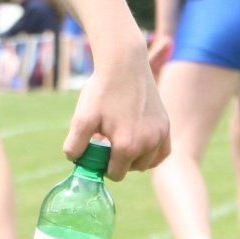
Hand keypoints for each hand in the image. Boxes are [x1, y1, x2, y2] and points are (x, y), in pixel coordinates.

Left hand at [62, 37, 171, 180]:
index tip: (97, 151)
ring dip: (135, 158)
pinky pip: (163, 153)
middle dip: (118, 161)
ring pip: (147, 163)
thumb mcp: (82, 117)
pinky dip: (152, 153)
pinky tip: (140, 144)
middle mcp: (147, 144)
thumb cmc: (102, 90)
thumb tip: (74, 160)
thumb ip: (75, 144)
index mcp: (126, 146)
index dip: (103, 166)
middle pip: (131, 169)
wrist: (124, 64)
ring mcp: (160, 135)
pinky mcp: (166, 125)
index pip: (115, 174)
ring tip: (122, 139)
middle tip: (108, 142)